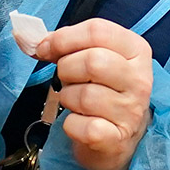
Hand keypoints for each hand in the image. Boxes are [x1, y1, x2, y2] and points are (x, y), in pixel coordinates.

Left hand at [33, 19, 153, 169]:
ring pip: (84, 95)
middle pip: (93, 61)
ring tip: (74, 101)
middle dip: (66, 69)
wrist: (119, 137)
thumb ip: (64, 45)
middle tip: (64, 79)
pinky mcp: (117, 139)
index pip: (98, 30)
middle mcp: (139, 79)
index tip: (45, 48)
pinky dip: (70, 125)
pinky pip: (81, 126)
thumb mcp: (91, 59)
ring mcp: (131, 111)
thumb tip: (30, 38)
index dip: (63, 38)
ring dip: (67, 98)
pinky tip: (79, 122)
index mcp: (136, 50)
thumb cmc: (102, 91)